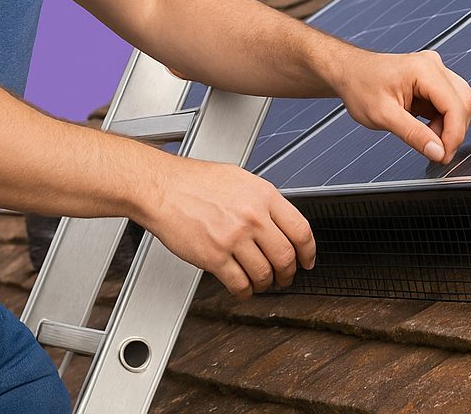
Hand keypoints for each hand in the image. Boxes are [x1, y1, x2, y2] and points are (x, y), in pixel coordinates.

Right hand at [136, 154, 314, 300]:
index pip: (301, 230)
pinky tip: (242, 288)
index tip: (307, 261)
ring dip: (266, 284)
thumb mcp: (240, 179)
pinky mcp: (214, 257)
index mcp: (263, 195)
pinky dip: (245, 292)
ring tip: (261, 283)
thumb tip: (280, 220)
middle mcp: (252, 217)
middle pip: (286, 257)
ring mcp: (234, 238)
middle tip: (285, 277)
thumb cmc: (194, 181)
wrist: (162, 187)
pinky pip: (240, 284)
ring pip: (264, 274)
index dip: (308, 252)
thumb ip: (262, 200)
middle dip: (288, 273)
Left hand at [330, 49, 470, 162]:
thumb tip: (438, 152)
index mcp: (423, 69)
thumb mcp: (383, 116)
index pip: (455, 104)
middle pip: (464, 103)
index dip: (455, 134)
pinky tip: (426, 130)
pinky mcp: (433, 81)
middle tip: (437, 153)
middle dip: (454, 131)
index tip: (444, 156)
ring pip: (460, 103)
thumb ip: (413, 134)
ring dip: (450, 127)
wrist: (349, 73)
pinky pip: (450, 104)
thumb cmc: (360, 86)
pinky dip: (443, 122)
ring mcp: (435, 71)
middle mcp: (434, 66)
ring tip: (427, 140)